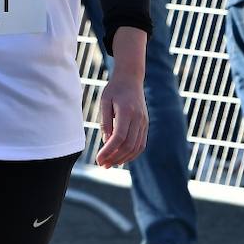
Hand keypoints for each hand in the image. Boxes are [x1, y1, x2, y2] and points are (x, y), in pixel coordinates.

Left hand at [95, 27, 147, 166]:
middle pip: (128, 145)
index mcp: (127, 111)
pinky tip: (120, 158)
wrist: (131, 78)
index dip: (108, 151)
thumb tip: (106, 142)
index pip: (119, 137)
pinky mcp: (145, 124)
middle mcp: (138, 118)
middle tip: (102, 164)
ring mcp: (144, 122)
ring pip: (136, 147)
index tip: (98, 159)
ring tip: (109, 163)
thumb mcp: (104, 102)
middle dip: (114, 158)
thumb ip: (105, 122)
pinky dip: (131, 154)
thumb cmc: (114, 89)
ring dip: (123, 158)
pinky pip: (141, 144)